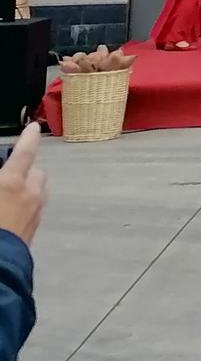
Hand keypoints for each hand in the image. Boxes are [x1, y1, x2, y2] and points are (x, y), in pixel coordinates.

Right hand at [0, 123, 47, 246]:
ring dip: (27, 188)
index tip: (34, 127)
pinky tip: (9, 214)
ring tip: (7, 194)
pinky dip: (26, 205)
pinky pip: (34, 210)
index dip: (29, 138)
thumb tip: (5, 178)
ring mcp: (35, 214)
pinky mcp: (33, 232)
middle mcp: (29, 195)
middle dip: (25, 169)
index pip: (25, 152)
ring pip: (38, 192)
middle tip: (7, 174)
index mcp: (11, 183)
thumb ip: (1, 179)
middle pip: (36, 172)